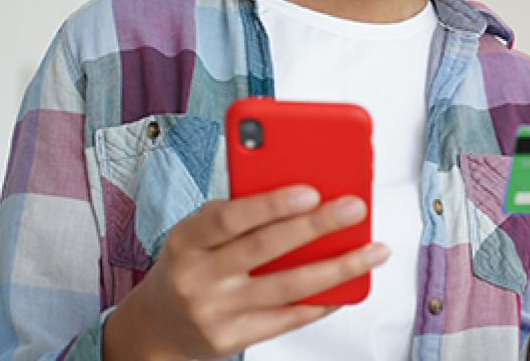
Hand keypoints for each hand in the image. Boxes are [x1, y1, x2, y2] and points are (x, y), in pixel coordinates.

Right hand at [102, 186, 390, 360]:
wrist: (156, 329)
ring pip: (287, 286)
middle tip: (354, 209)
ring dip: (337, 267)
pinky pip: (288, 318)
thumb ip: (235, 217)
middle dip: (315, 226)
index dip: (272, 204)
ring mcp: (215, 312)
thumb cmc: (187, 268)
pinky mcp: (232, 340)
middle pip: (265, 249)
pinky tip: (347, 286)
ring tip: (373, 250)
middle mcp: (197, 278)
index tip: (311, 190)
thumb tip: (300, 198)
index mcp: (185, 241)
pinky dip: (322, 301)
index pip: (230, 218)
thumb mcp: (194, 236)